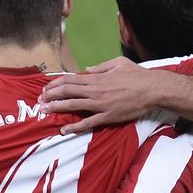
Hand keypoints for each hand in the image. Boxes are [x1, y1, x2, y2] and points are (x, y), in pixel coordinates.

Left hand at [39, 57, 158, 134]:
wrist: (152, 90)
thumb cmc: (137, 75)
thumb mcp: (118, 63)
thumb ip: (100, 67)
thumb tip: (87, 69)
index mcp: (96, 78)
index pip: (70, 80)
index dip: (55, 84)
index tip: (46, 88)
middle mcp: (95, 90)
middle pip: (67, 92)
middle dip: (50, 96)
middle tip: (39, 101)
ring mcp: (100, 104)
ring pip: (73, 105)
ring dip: (56, 108)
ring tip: (44, 112)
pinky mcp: (107, 116)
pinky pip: (88, 123)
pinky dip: (75, 126)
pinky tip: (64, 129)